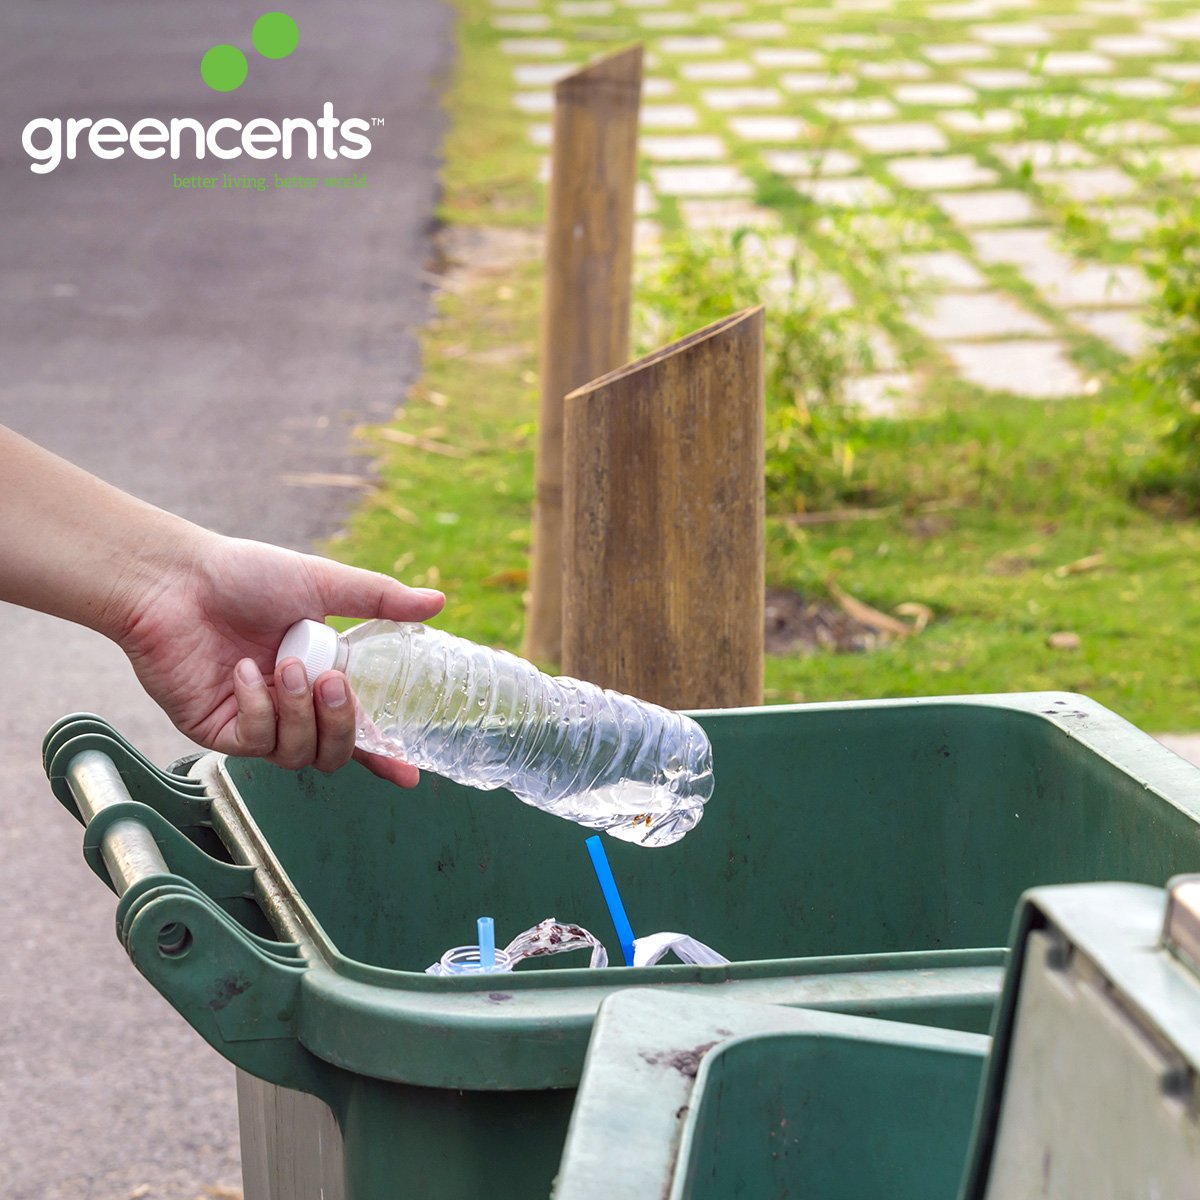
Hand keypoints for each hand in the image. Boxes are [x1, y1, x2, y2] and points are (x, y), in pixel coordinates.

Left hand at [109, 531, 443, 785]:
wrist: (176, 580)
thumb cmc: (244, 575)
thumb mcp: (322, 583)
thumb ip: (380, 600)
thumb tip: (438, 602)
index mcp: (320, 677)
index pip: (360, 729)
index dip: (385, 754)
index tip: (411, 776)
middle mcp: (290, 706)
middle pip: (334, 752)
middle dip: (341, 723)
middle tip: (332, 681)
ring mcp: (255, 722)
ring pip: (297, 754)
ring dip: (299, 711)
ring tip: (284, 667)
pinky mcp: (218, 731)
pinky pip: (255, 744)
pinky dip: (258, 708)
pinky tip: (243, 672)